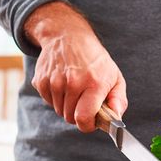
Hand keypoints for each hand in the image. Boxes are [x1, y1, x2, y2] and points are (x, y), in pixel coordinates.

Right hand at [24, 1, 127, 131]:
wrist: (68, 36)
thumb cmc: (94, 59)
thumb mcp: (114, 76)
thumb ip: (118, 99)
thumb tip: (116, 115)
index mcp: (94, 83)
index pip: (84, 118)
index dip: (87, 125)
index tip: (91, 121)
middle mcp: (72, 83)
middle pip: (70, 118)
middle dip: (78, 114)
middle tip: (84, 100)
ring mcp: (55, 82)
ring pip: (59, 111)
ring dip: (66, 105)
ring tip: (74, 89)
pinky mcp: (41, 81)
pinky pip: (49, 102)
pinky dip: (55, 98)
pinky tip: (62, 83)